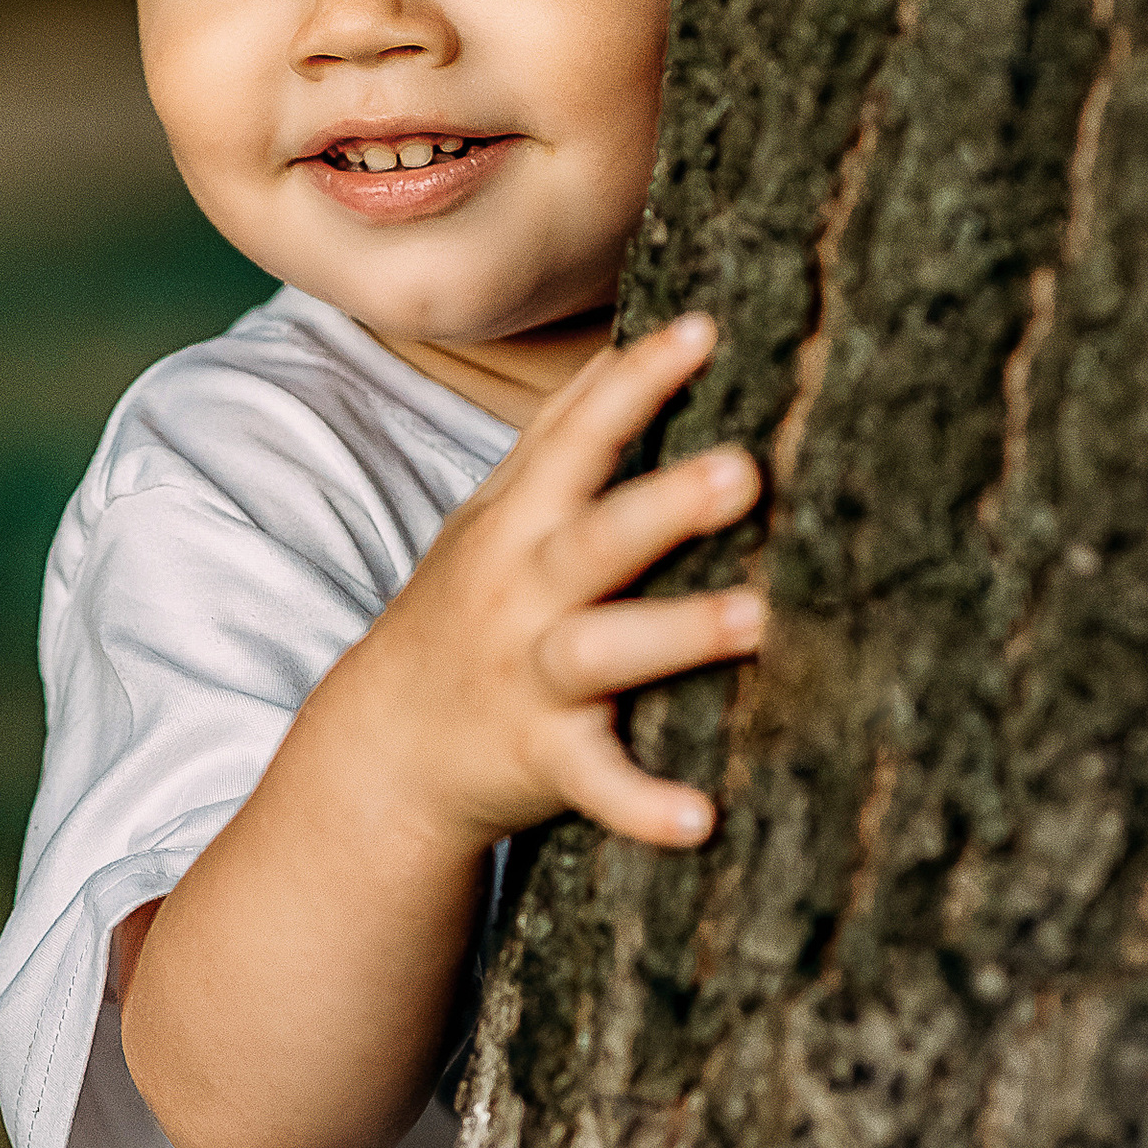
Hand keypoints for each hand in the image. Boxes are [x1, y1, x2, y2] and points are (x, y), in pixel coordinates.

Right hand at [119, 313, 762, 1147]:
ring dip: (678, 633)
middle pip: (599, 537)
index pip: (579, 436)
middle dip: (668, 503)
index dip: (638, 380)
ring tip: (757, 619)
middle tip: (746, 470)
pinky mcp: (544, 759)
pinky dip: (644, 805)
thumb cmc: (472, 610)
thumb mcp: (497, 515)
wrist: (389, 747)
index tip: (706, 328)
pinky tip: (703, 819)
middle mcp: (523, 591)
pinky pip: (598, 783)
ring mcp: (532, 676)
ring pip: (606, 649)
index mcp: (519, 521)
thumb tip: (627, 341)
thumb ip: (560, 434)